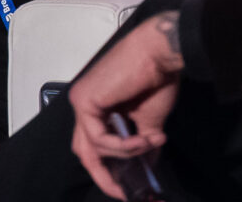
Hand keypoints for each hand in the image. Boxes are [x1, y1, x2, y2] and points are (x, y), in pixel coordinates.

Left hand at [69, 10, 184, 198]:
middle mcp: (84, 105)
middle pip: (84, 152)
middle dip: (104, 175)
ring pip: (94, 148)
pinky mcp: (85, 102)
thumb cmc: (156, 81)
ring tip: (151, 142)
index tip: (125, 189)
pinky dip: (122, 146)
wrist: (159, 54)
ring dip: (126, 154)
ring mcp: (81, 102)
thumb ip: (141, 145)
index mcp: (97, 108)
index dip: (106, 170)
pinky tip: (143, 139)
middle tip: (125, 191)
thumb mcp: (149, 122)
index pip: (92, 146)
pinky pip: (99, 139)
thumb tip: (146, 168)